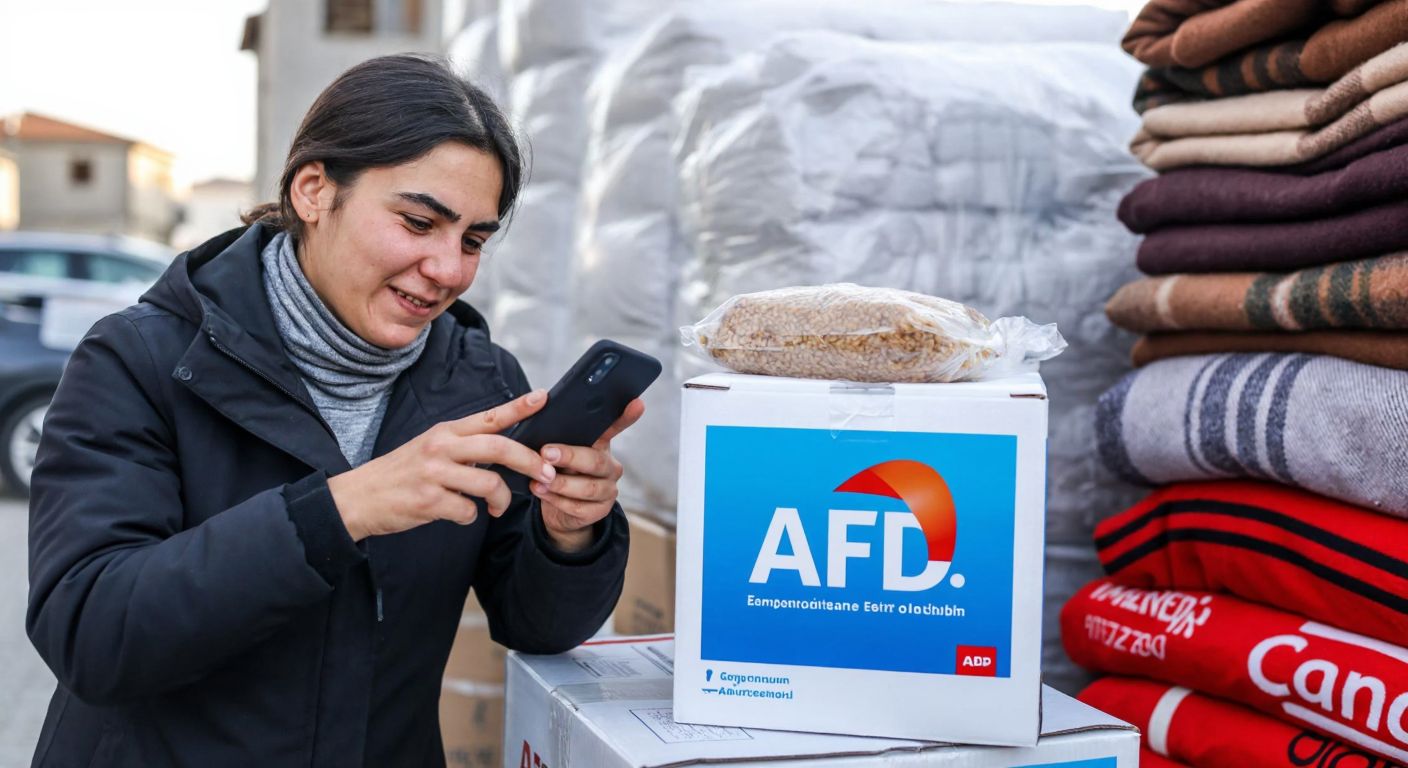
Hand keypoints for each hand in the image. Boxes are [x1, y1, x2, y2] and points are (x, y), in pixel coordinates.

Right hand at [328, 390, 554, 540]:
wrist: (358, 497)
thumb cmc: (401, 474)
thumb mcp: (430, 448)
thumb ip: (464, 446)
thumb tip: (502, 450)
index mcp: (445, 432)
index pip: (489, 416)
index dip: (519, 407)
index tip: (544, 398)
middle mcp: (441, 447)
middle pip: (499, 448)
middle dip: (530, 462)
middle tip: (546, 474)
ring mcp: (434, 474)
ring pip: (489, 484)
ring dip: (501, 500)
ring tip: (498, 507)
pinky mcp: (428, 501)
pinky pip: (468, 511)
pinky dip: (471, 516)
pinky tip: (461, 514)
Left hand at [532, 398, 645, 552]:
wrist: (558, 509)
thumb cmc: (559, 472)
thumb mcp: (558, 452)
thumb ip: (558, 439)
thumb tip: (541, 419)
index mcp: (601, 446)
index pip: (615, 427)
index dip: (626, 417)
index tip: (637, 403)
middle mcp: (610, 467)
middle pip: (596, 461)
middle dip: (570, 456)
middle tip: (546, 453)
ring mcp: (608, 490)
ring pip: (588, 488)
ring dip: (561, 484)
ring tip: (538, 480)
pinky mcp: (599, 511)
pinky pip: (579, 507)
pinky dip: (557, 500)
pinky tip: (542, 492)